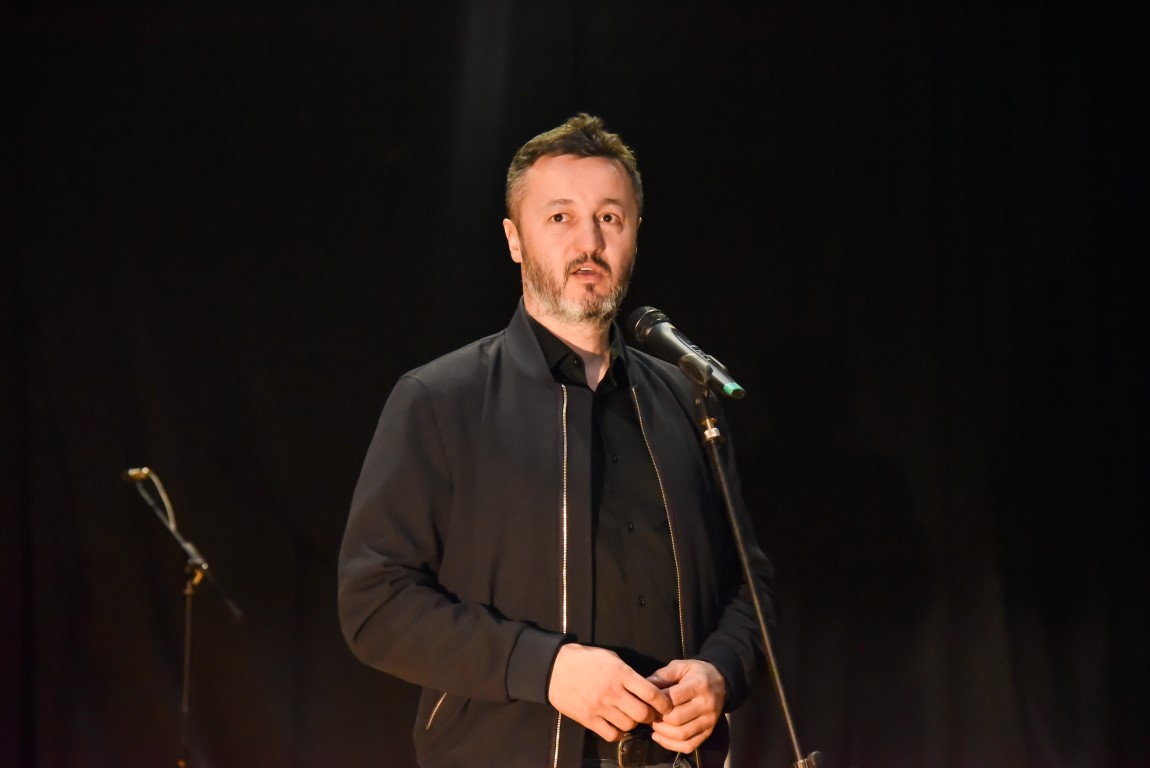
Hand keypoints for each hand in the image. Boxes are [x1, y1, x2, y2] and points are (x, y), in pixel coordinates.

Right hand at [547, 643, 673, 741]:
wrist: (554, 668)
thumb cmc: (584, 659)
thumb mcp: (610, 658)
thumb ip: (628, 673)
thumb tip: (645, 687)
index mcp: (621, 674)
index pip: (651, 693)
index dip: (663, 703)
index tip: (666, 706)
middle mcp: (612, 692)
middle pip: (642, 714)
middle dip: (649, 716)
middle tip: (648, 713)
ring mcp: (600, 707)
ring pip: (628, 726)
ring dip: (633, 724)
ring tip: (629, 717)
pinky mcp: (588, 719)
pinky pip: (611, 734)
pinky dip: (617, 732)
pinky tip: (615, 725)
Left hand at [646, 659, 726, 752]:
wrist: (720, 682)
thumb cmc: (696, 672)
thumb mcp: (681, 666)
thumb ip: (663, 675)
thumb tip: (644, 685)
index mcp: (699, 685)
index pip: (674, 698)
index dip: (657, 701)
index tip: (648, 699)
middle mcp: (706, 705)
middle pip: (676, 719)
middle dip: (657, 718)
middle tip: (648, 713)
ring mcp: (709, 721)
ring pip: (681, 735)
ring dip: (662, 732)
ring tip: (653, 723)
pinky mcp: (708, 733)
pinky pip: (688, 745)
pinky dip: (671, 745)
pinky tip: (659, 736)